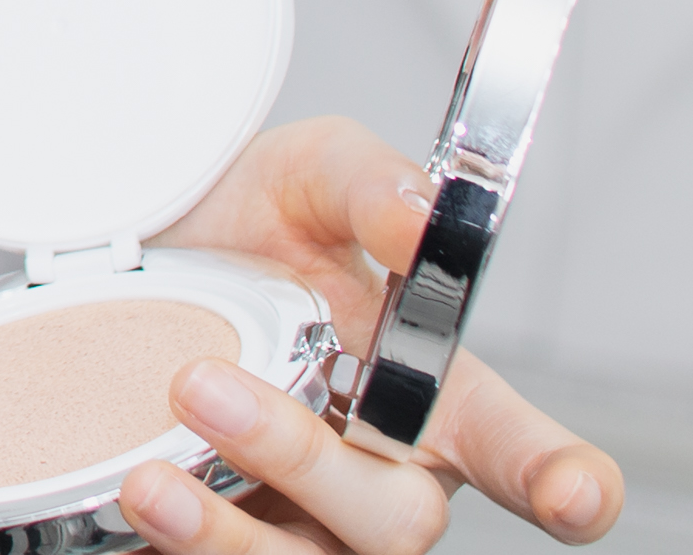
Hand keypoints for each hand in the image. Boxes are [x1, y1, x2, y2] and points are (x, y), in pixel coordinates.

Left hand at [119, 118, 623, 554]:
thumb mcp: (302, 175)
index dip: (567, 480)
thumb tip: (420, 220)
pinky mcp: (235, 545)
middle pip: (399, 519)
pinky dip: (188, 548)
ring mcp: (312, 528)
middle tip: (204, 387)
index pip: (522, 450)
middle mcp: (385, 478)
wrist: (119, 262)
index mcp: (434, 397)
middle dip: (303, 460)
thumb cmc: (246, 231)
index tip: (573, 494)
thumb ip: (369, 183)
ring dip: (232, 533)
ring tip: (154, 476)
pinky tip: (138, 497)